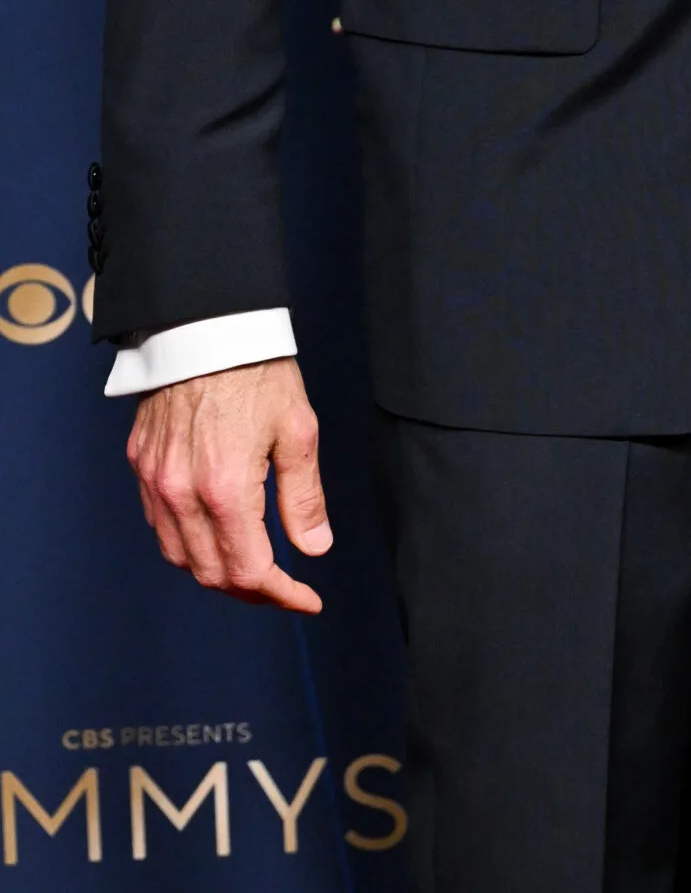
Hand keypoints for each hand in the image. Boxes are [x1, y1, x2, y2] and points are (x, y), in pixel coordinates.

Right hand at [126, 358, 331, 611]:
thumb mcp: (297, 429)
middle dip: (251, 590)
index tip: (306, 599)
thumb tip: (314, 548)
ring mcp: (155, 481)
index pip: (250, 570)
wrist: (204, 326)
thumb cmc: (257, 370)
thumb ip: (304, 496)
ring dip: (217, 572)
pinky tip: (215, 534)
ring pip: (180, 557)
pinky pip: (160, 526)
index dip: (281, 594)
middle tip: (284, 588)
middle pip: (211, 573)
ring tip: (253, 568)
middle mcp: (181, 494)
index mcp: (225, 488)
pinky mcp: (141, 465)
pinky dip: (188, 544)